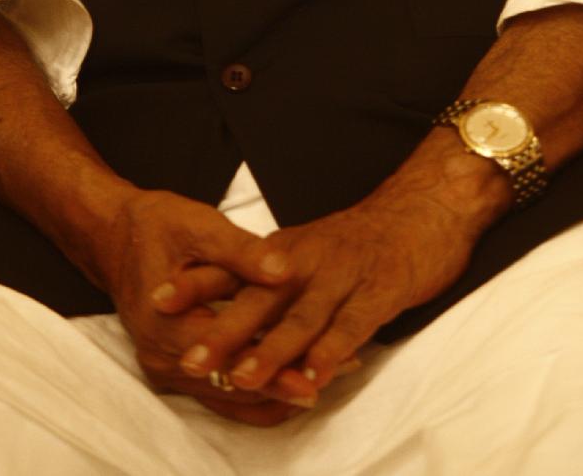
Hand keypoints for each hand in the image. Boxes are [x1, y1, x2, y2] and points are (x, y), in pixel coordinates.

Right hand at [98, 185, 314, 423]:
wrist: (114, 233)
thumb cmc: (157, 225)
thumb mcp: (200, 226)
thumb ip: (243, 253)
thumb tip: (284, 270)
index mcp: (166, 323)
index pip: (231, 357)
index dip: (277, 365)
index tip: (318, 369)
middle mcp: (162, 356)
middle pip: (231, 385)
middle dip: (282, 384)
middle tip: (334, 378)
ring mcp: (163, 367)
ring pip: (226, 395)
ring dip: (271, 391)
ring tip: (321, 382)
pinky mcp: (171, 366)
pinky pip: (216, 391)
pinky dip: (252, 389)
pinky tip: (286, 379)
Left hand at [152, 168, 483, 405]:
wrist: (426, 206)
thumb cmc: (363, 239)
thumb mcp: (310, 250)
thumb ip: (275, 279)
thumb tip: (233, 313)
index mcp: (288, 250)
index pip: (233, 266)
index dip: (197, 284)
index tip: (156, 300)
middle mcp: (309, 260)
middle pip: (259, 298)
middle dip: (224, 330)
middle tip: (190, 358)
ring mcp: (344, 275)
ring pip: (301, 315)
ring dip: (271, 348)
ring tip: (242, 376)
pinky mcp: (380, 289)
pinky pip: (353, 324)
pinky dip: (332, 351)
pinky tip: (315, 377)